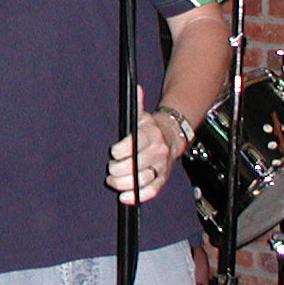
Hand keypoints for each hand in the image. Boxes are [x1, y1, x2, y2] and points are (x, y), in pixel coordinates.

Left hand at [106, 89, 185, 204]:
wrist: (173, 136)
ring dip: (124, 183)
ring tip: (113, 181)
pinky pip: (152, 191)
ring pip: (143, 180)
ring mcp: (161, 166)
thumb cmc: (151, 127)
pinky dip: (138, 196)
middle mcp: (158, 151)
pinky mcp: (162, 179)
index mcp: (151, 135)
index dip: (122, 150)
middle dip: (119, 168)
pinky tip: (125, 196)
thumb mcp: (142, 114)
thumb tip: (135, 87)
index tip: (113, 151)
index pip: (136, 143)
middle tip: (110, 168)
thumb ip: (137, 103)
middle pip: (137, 164)